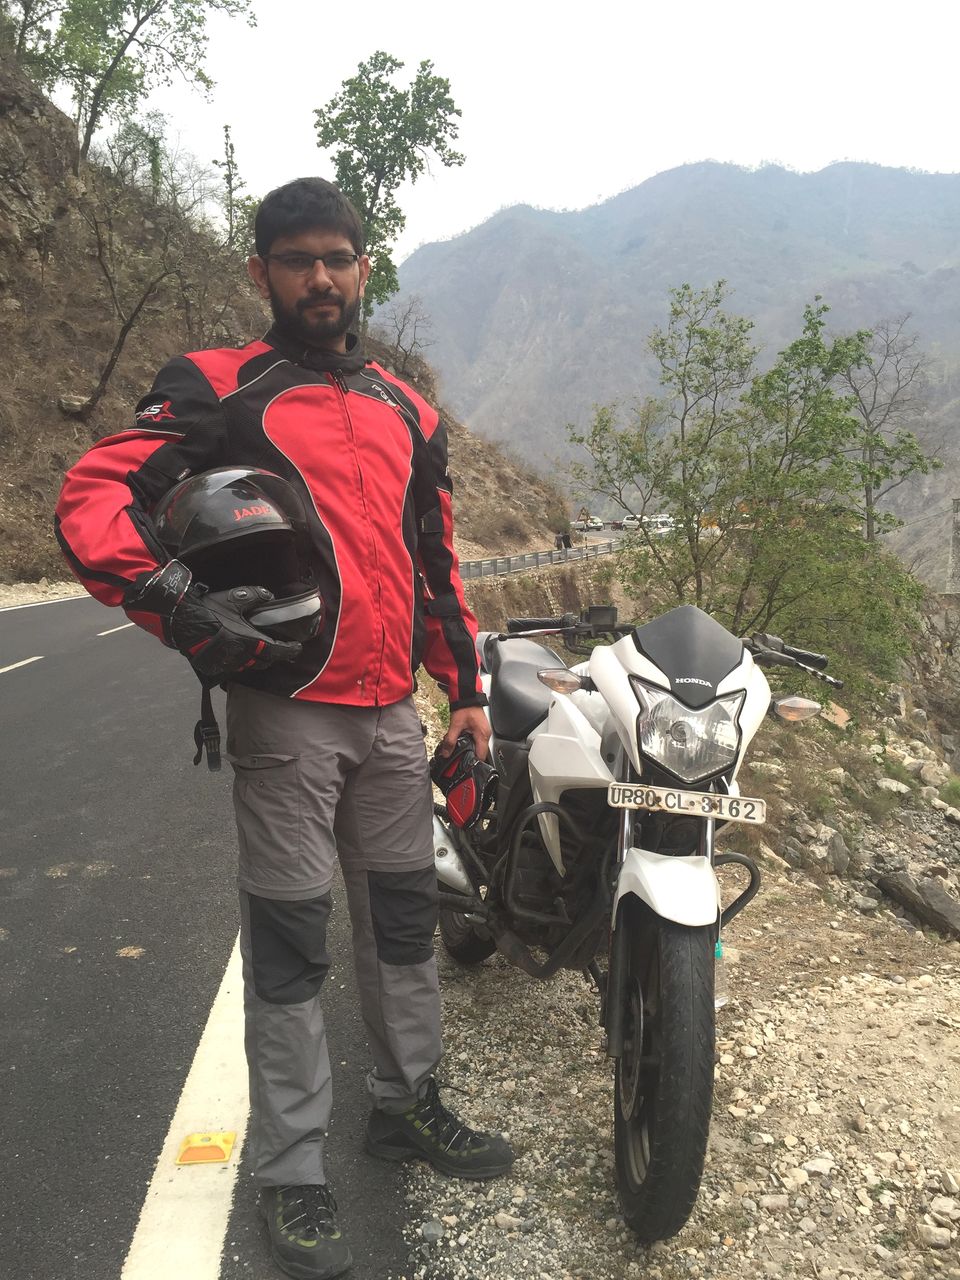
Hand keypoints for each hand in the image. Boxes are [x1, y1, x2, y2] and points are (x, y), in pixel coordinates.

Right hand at [126, 562, 301, 683]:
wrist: (180, 621)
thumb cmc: (208, 609)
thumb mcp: (234, 598)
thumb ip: (255, 595)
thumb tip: (269, 596)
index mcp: (249, 641)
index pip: (277, 651)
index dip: (290, 651)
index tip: (297, 648)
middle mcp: (240, 656)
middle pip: (264, 662)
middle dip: (274, 656)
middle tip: (279, 648)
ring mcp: (226, 663)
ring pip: (249, 666)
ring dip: (257, 659)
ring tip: (260, 650)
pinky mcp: (213, 666)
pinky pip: (233, 667)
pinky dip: (240, 661)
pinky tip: (239, 653)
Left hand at [441, 705, 490, 761]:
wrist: (467, 696)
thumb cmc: (465, 707)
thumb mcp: (455, 725)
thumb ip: (450, 741)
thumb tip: (446, 753)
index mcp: (482, 735)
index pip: (481, 756)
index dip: (473, 761)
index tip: (464, 764)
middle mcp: (485, 734)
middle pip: (479, 752)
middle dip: (469, 755)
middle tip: (458, 757)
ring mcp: (483, 732)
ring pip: (477, 747)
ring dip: (468, 748)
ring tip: (459, 748)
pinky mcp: (480, 729)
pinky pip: (476, 740)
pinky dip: (469, 742)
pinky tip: (461, 740)